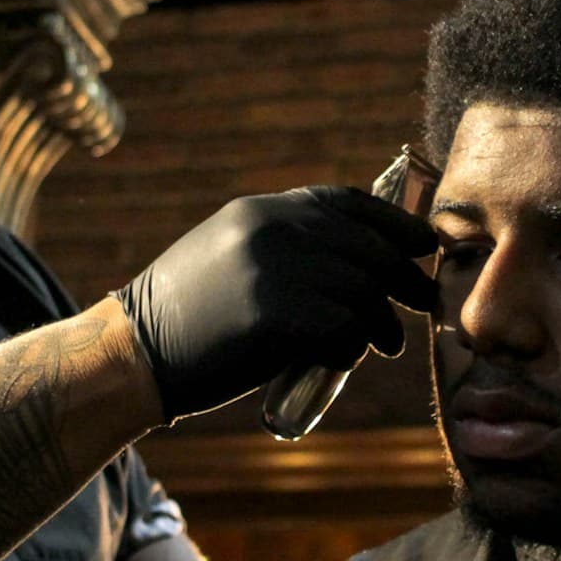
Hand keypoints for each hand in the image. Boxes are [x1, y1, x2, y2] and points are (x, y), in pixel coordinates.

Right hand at [115, 187, 437, 421]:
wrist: (134, 353)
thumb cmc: (187, 318)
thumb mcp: (232, 256)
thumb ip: (285, 247)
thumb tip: (359, 261)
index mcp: (262, 211)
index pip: (345, 202)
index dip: (392, 222)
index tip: (423, 243)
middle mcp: (270, 229)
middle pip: (365, 247)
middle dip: (405, 275)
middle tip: (425, 302)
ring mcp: (273, 269)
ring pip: (361, 291)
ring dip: (383, 321)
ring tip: (388, 343)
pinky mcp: (274, 314)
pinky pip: (343, 327)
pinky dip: (354, 346)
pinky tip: (350, 358)